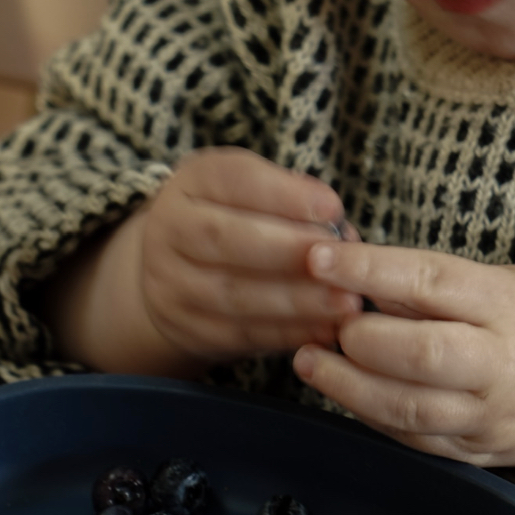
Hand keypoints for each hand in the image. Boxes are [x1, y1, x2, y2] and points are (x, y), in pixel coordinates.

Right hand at [43, 147, 358, 373]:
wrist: (178, 270)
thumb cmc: (235, 219)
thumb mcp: (250, 191)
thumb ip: (289, 196)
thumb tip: (334, 219)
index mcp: (191, 182)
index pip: (231, 181)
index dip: (283, 195)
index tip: (333, 208)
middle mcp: (170, 229)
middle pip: (225, 240)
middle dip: (289, 251)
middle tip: (342, 261)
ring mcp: (171, 283)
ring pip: (234, 294)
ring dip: (296, 301)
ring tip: (344, 301)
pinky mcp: (187, 327)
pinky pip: (240, 333)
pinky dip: (287, 333)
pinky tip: (325, 329)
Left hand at [292, 243, 514, 467]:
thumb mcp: (503, 283)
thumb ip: (432, 287)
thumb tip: (354, 275)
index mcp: (508, 306)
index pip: (432, 282)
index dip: (371, 271)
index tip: (320, 259)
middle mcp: (501, 365)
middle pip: (423, 355)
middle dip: (363, 340)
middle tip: (328, 324)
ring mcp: (490, 416)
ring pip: (411, 408)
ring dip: (349, 387)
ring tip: (310, 362)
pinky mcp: (478, 454)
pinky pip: (415, 439)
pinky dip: (371, 416)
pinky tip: (344, 394)